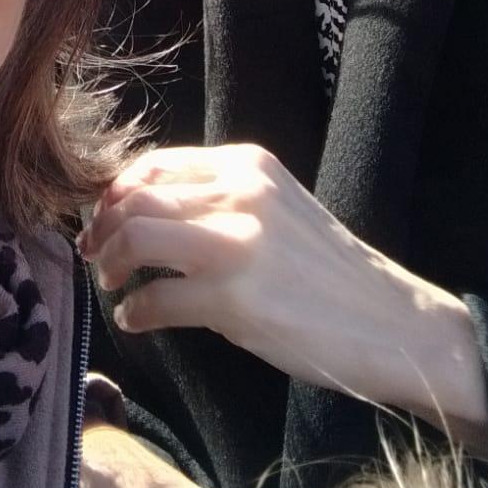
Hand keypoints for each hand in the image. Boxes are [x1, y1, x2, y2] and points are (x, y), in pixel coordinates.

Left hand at [80, 145, 487, 451]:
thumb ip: (217, 197)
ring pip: (136, 237)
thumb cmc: (327, 271)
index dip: (116, 193)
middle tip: (97, 255)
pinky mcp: (234, 298)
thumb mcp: (275, 208)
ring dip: (113, 262)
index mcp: (247, 165)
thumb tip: (140, 209)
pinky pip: (156, 299)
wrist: (390, 323)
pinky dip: (136, 311)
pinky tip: (138, 319)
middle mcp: (239, 193)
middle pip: (137, 198)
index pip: (154, 164)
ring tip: (114, 283)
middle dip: (104, 228)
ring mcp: (236, 244)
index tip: (104, 219)